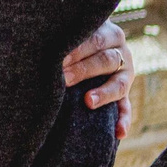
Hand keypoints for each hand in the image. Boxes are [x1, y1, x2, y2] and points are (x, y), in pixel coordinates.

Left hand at [63, 19, 136, 141]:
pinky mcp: (125, 95)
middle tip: (64, 78)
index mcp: (108, 33)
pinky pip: (127, 108)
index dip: (78, 49)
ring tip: (88, 102)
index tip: (59, 58)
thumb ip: (65, 38)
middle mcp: (120, 52)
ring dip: (104, 94)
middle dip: (84, 70)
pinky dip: (124, 120)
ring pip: (120, 84)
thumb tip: (39, 44)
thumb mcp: (74, 35)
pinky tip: (119, 133)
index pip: (96, 39)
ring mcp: (125, 75)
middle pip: (106, 60)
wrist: (87, 51)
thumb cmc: (72, 39)